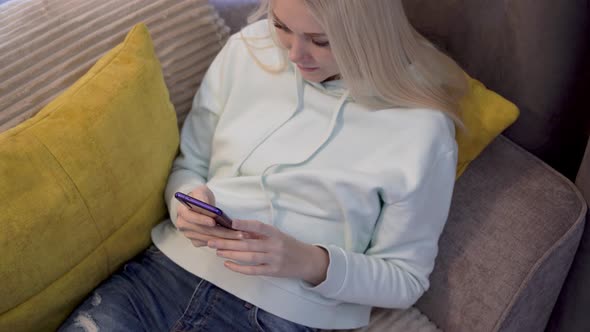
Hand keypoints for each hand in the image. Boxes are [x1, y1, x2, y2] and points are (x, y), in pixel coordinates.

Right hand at [176, 185, 245, 246]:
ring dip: (225, 238)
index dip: (201, 219)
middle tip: (237, 232)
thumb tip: (206, 205)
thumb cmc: (202, 197)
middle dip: (221, 231)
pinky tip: (235, 240)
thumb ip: (202, 197)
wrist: (200, 206)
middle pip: (203, 230)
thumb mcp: (201, 192)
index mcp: (182, 211)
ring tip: (240, 236)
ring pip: (209, 239)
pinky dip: (223, 242)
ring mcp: (189, 234)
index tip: (213, 221)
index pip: (190, 217)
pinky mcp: (196, 241)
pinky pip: (210, 244)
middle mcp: (183, 224)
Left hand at [207, 219, 329, 284]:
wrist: (307, 261)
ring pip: (249, 257)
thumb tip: (236, 229)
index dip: (246, 224)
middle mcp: (275, 246)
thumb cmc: (288, 245)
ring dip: (231, 254)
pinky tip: (228, 264)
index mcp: (276, 233)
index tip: (232, 222)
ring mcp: (274, 260)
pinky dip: (239, 268)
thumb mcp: (276, 235)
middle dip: (228, 242)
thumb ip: (258, 233)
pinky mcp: (273, 272)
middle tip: (212, 241)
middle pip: (249, 244)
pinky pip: (253, 270)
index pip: (259, 227)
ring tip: (217, 251)